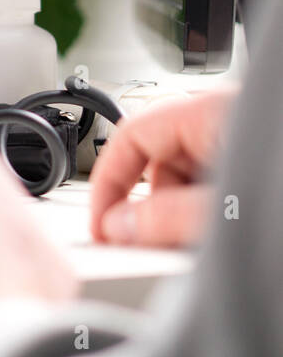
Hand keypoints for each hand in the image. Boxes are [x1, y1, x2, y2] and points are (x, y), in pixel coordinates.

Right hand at [89, 88, 235, 246]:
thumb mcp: (226, 208)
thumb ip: (168, 218)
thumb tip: (120, 227)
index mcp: (211, 112)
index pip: (132, 136)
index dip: (106, 181)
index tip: (100, 222)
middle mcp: (225, 121)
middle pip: (158, 162)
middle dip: (148, 206)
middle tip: (146, 244)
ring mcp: (242, 144)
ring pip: (186, 179)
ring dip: (180, 214)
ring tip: (197, 244)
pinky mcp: (255, 166)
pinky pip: (213, 187)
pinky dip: (205, 214)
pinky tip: (218, 236)